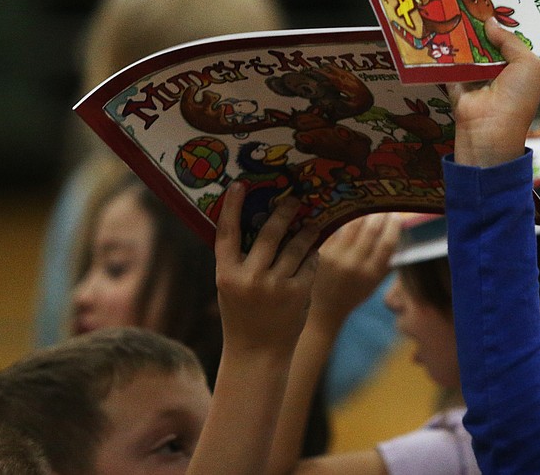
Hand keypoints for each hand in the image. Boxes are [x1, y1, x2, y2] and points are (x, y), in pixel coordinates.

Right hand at [214, 184, 319, 356]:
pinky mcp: (297, 293)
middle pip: (269, 232)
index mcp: (226, 274)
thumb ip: (239, 261)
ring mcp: (275, 286)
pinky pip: (309, 263)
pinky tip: (312, 254)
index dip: (232, 207)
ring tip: (313, 224)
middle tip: (295, 198)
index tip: (240, 185)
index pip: (226, 232)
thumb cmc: (243, 315)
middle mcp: (250, 278)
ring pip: (296, 246)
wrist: (257, 354)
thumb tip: (255, 222)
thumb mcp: (230, 287)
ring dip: (307, 232)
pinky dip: (312, 257)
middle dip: (285, 211)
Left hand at [310, 212, 401, 331]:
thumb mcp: (374, 283)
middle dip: (379, 214)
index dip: (394, 226)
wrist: (323, 308)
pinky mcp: (320, 251)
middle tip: (381, 206)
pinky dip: (342, 218)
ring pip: (352, 224)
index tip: (396, 215)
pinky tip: (345, 212)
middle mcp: (355, 264)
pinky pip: (335, 227)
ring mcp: (336, 256)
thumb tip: (397, 232)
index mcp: (372, 273)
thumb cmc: (352, 294)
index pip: (388, 243)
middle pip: (371, 229)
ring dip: (362, 212)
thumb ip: (387, 262)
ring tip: (365, 205)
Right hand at [449, 17, 539, 166]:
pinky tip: (439, 22)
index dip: (505, 21)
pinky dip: (444, 46)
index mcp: (519, 68)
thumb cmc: (517, 99)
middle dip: (480, 21)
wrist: (489, 132)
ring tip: (453, 1)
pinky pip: (448, 60)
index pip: (512, 39)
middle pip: (487, 40)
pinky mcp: (453, 81)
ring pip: (467, 47)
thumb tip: (490, 22)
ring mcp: (474, 76)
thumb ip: (511, 40)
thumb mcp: (528, 65)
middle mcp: (497, 70)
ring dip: (461, 30)